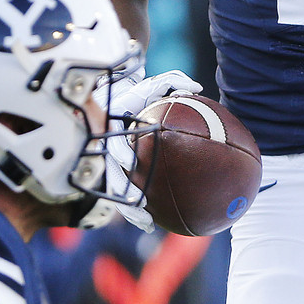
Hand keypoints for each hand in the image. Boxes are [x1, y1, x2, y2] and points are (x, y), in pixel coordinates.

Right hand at [95, 70, 201, 231]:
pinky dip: (138, 209)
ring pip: (117, 190)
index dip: (119, 154)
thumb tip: (196, 87)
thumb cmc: (140, 92)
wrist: (119, 103)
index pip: (112, 144)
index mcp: (113, 130)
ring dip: (130, 207)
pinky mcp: (116, 177)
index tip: (132, 163)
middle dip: (123, 189)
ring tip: (147, 220)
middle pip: (112, 174)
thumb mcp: (153, 84)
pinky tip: (153, 223)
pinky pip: (125, 196)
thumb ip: (171, 81)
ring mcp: (110, 165)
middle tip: (140, 200)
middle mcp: (107, 149)